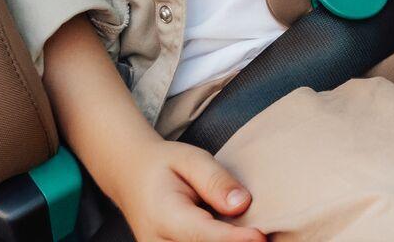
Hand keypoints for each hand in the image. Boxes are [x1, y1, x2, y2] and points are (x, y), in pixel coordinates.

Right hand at [117, 141, 263, 241]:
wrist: (131, 178)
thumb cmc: (164, 166)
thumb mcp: (190, 159)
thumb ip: (216, 181)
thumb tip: (242, 204)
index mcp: (163, 216)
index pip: (203, 235)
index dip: (235, 239)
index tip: (261, 235)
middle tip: (260, 227)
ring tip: (245, 228)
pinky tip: (233, 233)